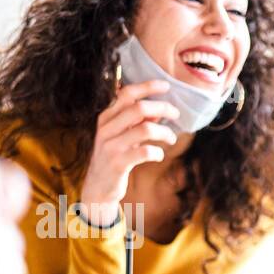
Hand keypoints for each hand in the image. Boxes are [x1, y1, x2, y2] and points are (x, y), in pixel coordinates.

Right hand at [77, 80, 179, 224]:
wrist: (98, 187)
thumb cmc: (114, 157)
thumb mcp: (122, 136)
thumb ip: (137, 122)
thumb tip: (157, 110)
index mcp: (107, 117)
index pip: (127, 93)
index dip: (148, 86)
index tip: (166, 85)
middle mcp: (106, 128)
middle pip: (139, 108)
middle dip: (163, 108)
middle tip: (176, 114)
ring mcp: (111, 146)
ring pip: (146, 129)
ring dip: (165, 132)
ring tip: (171, 138)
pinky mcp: (118, 163)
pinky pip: (145, 152)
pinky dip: (158, 152)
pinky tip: (159, 155)